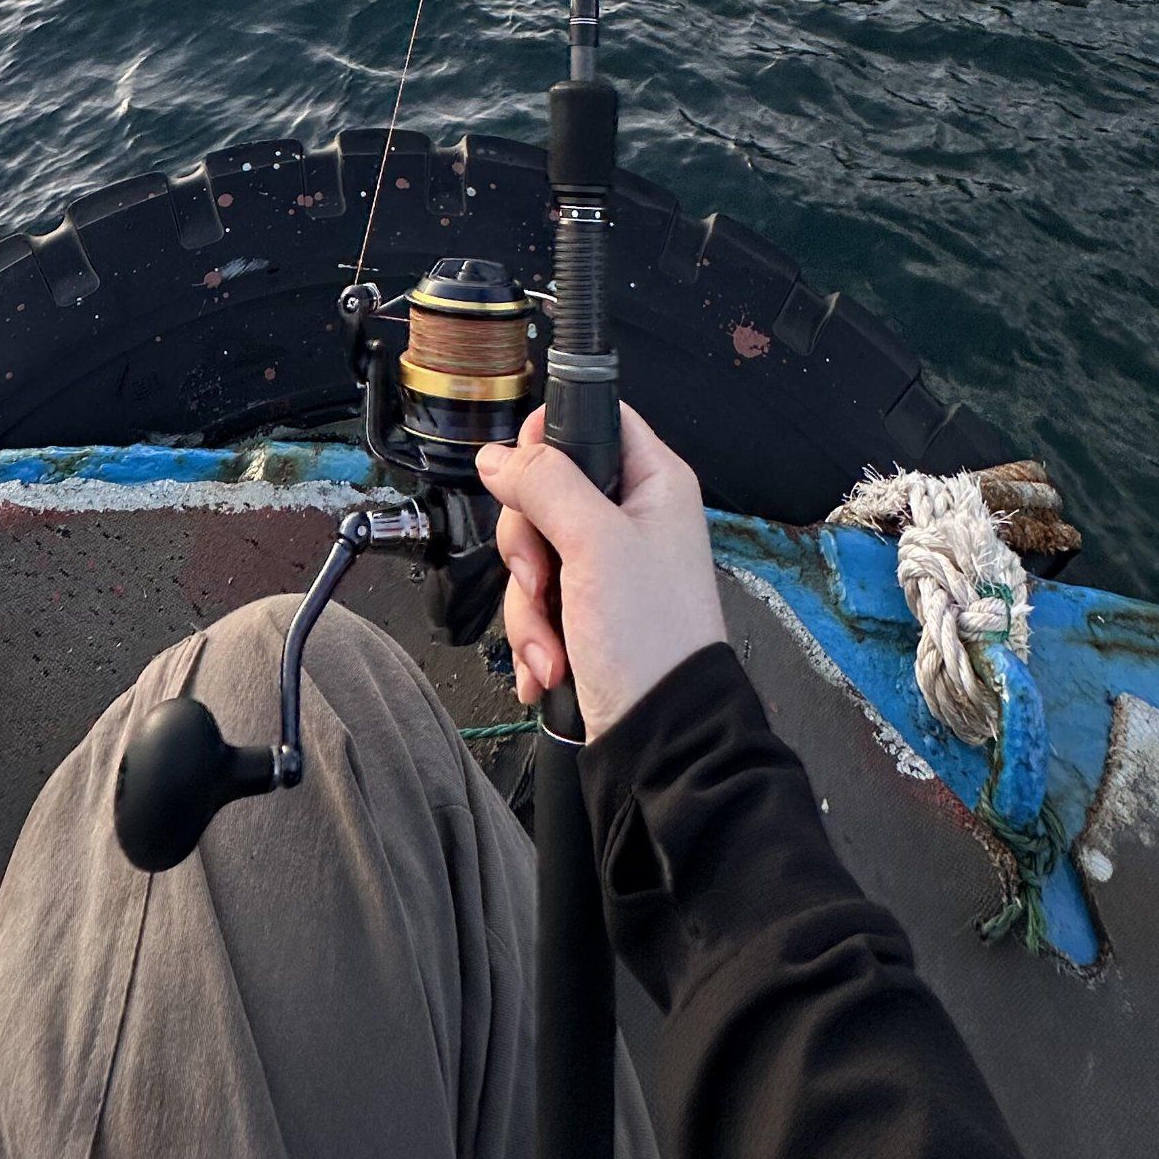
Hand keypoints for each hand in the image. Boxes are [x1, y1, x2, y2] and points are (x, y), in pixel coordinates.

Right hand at [474, 401, 726, 738]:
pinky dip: (535, 636)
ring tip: (554, 647)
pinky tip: (550, 667)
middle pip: (544, 490)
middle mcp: (630, 517)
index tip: (527, 475)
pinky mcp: (586, 611)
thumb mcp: (594, 544)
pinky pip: (536, 600)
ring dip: (529, 607)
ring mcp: (607, 567)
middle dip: (526, 546)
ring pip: (532, 552)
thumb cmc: (652, 639)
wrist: (662, 741)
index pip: (593, 417)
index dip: (549, 436)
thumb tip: (496, 454)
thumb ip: (545, 483)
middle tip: (543, 578)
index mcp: (653, 482)